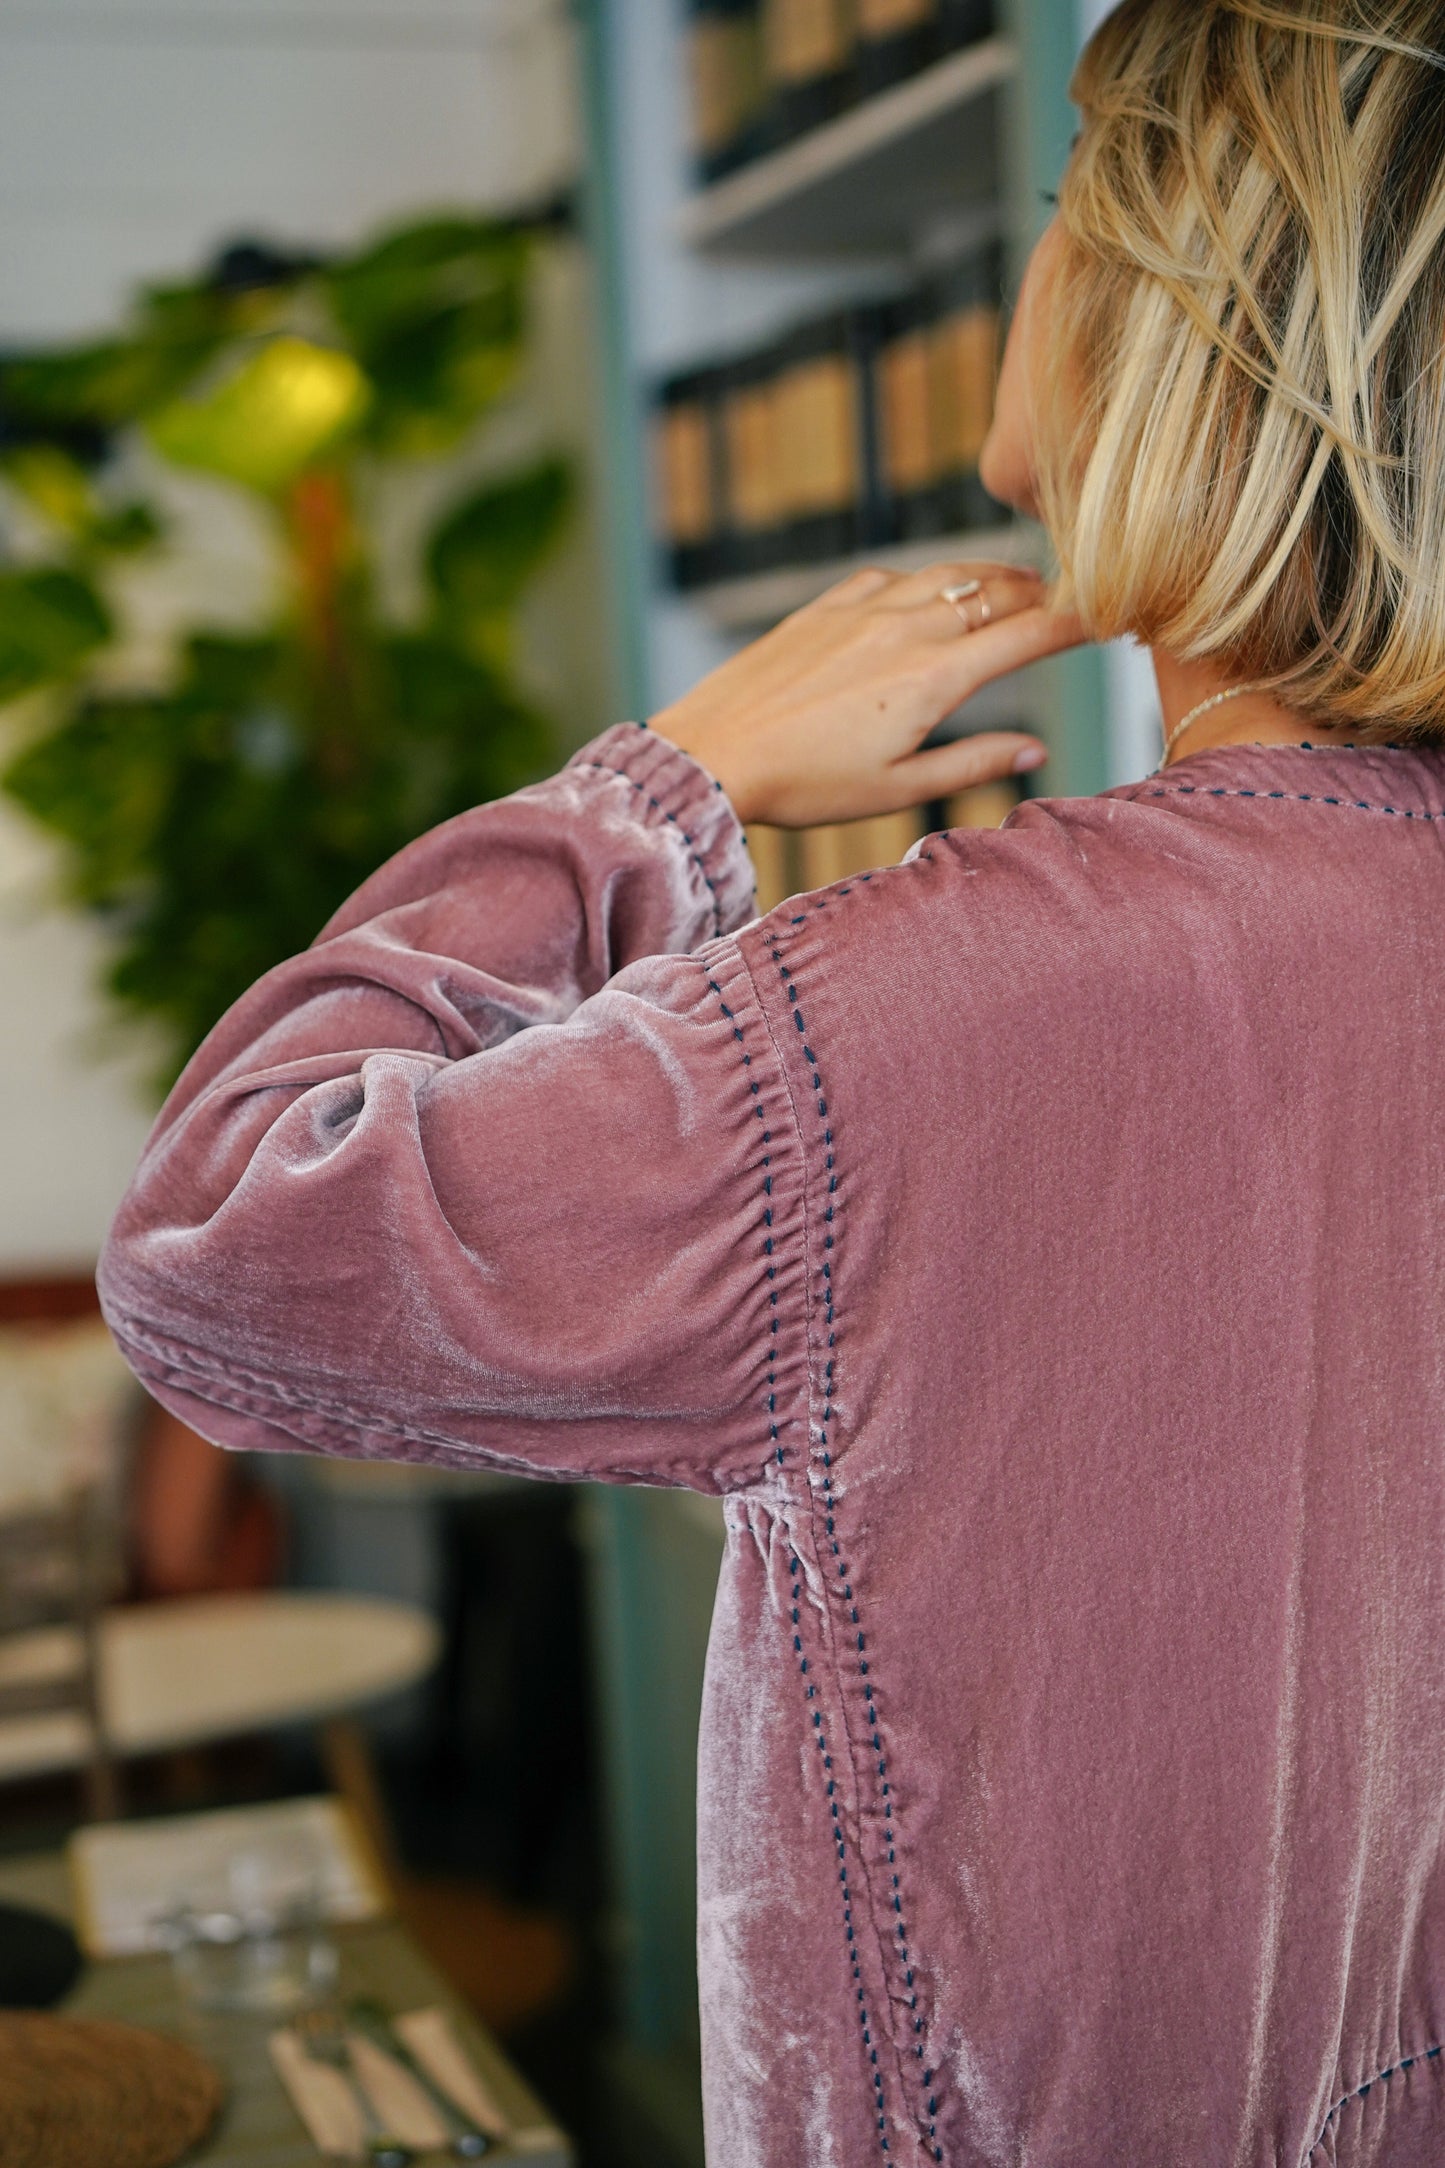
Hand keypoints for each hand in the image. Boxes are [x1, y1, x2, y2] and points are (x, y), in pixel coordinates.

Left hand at [649, 560, 1087, 827]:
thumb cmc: (804, 785)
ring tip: (1015, 589)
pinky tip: (931, 591)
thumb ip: (972, 766)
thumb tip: (1034, 752)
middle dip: (1043, 593)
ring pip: (948, 574)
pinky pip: (894, 575)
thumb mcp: (898, 791)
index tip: (1110, 619)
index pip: (1029, 634)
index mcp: (934, 678)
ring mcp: (864, 609)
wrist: (713, 752)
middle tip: (1070, 600)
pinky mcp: (827, 605)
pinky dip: (928, 578)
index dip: (1079, 622)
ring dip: (991, 578)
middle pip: (997, 592)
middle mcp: (907, 628)